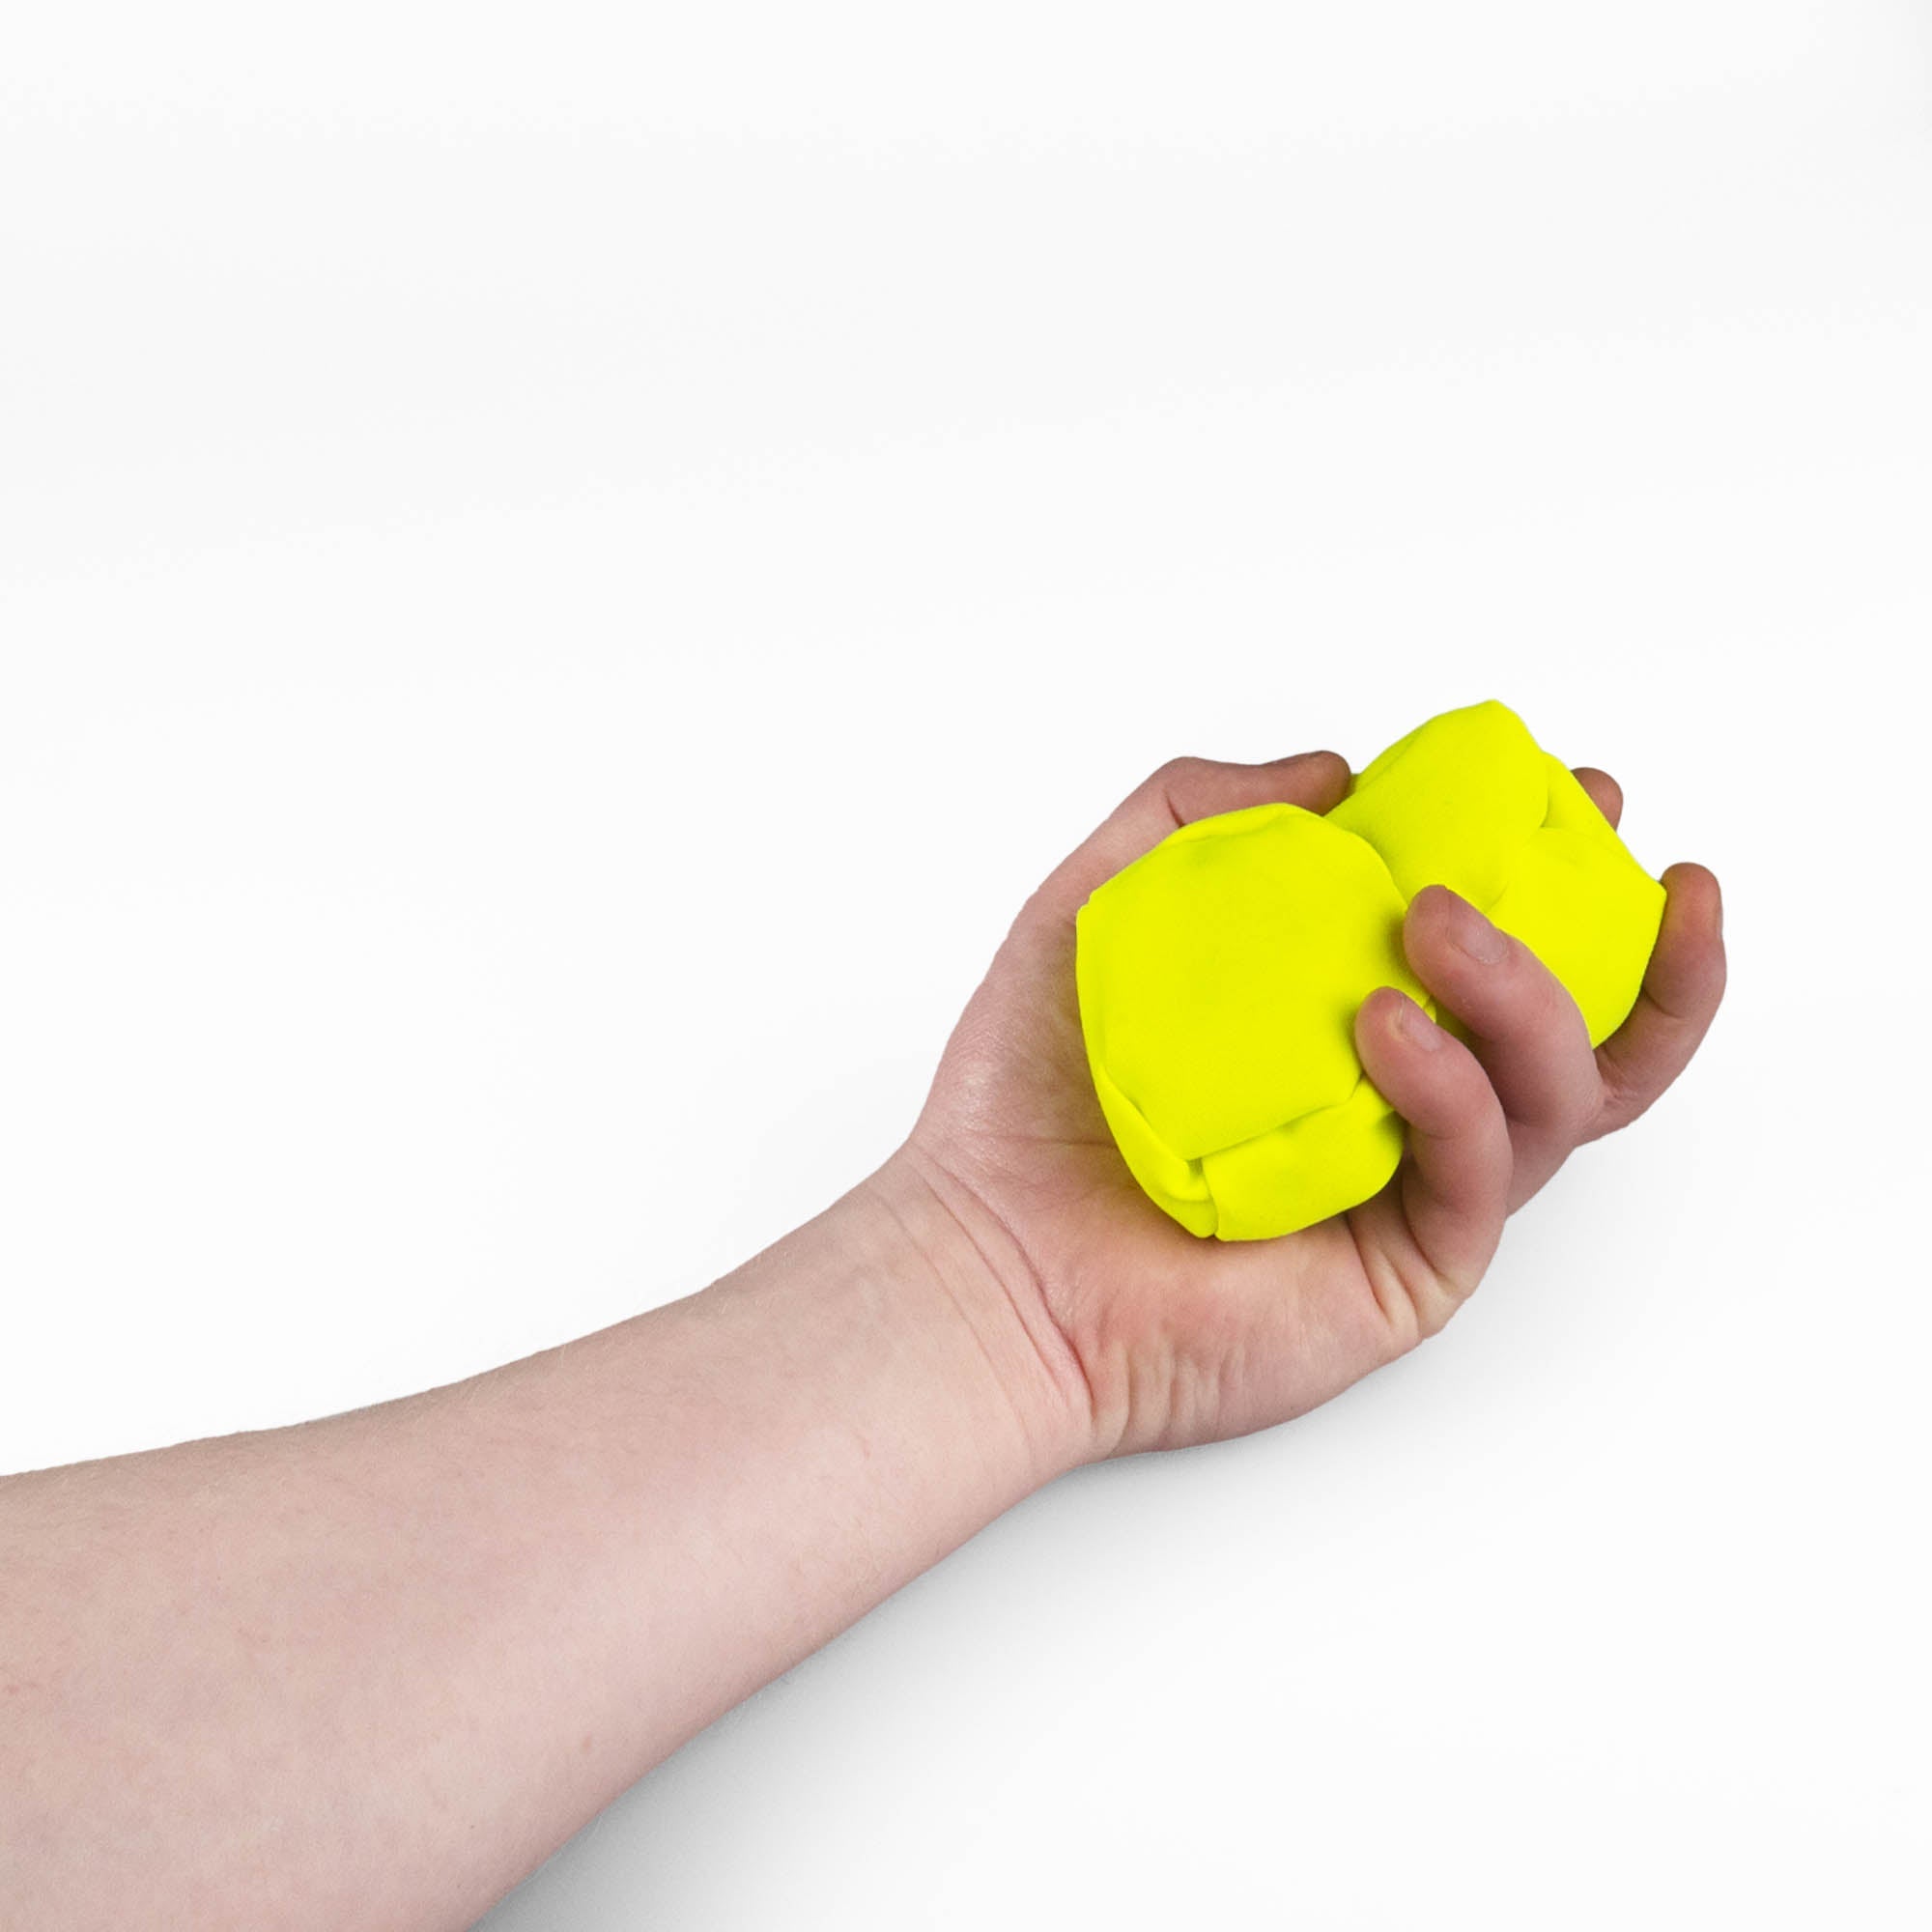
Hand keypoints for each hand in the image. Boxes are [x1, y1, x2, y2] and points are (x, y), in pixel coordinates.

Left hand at [893, 748, 1725, 1464]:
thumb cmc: (1029, 1099)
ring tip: (1440, 921)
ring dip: (1530, 992)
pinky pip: (1476, 1171)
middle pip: (1583, 1037)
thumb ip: (1201, 816)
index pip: (1496, 952)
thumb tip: (1332, 773)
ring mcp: (1412, 1191)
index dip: (1563, 876)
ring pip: (1557, 1096)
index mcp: (1355, 1026)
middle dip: (1641, 944)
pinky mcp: (1407, 1270)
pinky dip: (1453, 1088)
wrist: (988, 1257)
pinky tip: (1389, 1026)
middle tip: (1629, 855)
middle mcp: (1403, 1107)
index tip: (1580, 795)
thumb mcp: (1100, 904)